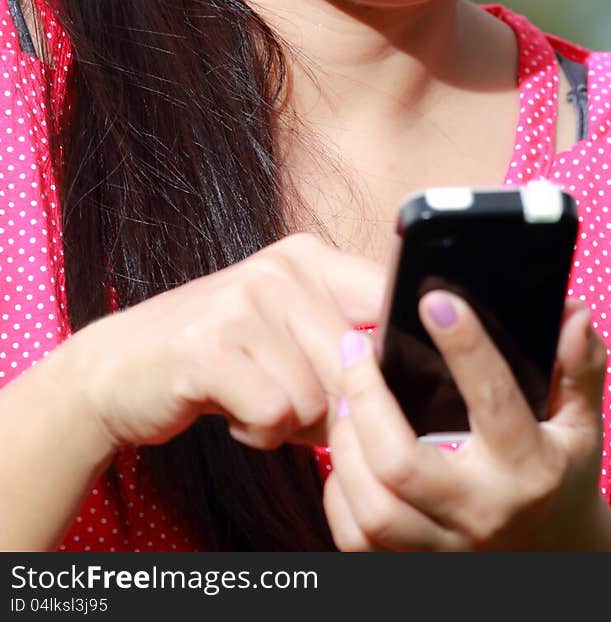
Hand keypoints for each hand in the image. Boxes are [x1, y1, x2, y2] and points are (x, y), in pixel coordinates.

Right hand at [61, 233, 385, 456]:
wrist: (119, 367)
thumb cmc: (223, 357)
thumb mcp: (288, 329)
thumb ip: (347, 340)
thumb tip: (410, 383)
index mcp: (308, 257)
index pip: (386, 297)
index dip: (395, 355)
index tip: (383, 387)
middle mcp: (278, 269)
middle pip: (354, 362)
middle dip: (333, 406)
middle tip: (296, 408)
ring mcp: (241, 303)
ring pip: (315, 395)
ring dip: (290, 422)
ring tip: (254, 401)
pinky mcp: (208, 348)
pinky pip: (272, 413)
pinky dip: (257, 433)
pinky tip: (232, 413)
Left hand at [323, 294, 610, 550]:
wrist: (557, 554)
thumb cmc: (564, 473)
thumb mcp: (584, 421)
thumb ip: (581, 366)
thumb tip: (573, 315)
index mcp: (529, 466)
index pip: (493, 399)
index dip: (464, 345)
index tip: (435, 299)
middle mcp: (482, 509)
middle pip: (401, 463)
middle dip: (366, 397)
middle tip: (354, 344)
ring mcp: (446, 545)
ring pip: (372, 508)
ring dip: (344, 444)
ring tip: (344, 393)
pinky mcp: (416, 564)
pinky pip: (356, 538)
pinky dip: (339, 492)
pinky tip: (347, 449)